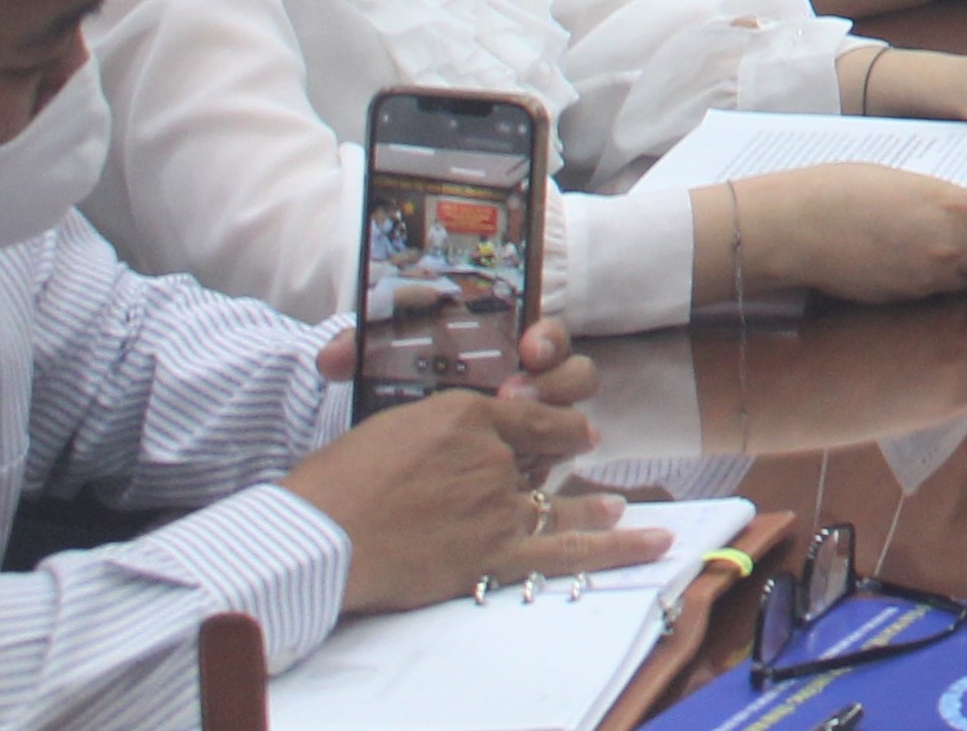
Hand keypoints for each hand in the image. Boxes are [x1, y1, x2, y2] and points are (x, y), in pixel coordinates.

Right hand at [285, 386, 657, 612]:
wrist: (316, 535)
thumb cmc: (335, 483)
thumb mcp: (389, 429)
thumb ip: (434, 430)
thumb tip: (452, 446)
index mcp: (467, 412)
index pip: (526, 411)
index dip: (547, 419)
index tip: (560, 424)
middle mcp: (494, 454)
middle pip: (545, 454)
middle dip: (564, 452)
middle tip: (586, 449)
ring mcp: (498, 504)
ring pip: (562, 501)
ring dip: (593, 506)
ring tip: (618, 505)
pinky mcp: (493, 554)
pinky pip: (565, 553)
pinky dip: (613, 549)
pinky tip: (650, 542)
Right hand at [738, 161, 966, 301]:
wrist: (796, 226)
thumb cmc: (845, 189)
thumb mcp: (909, 181)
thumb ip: (948, 202)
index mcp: (954, 207)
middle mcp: (948, 247)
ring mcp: (925, 279)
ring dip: (961, 272)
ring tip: (932, 251)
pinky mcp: (902, 300)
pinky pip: (933, 296)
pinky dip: (930, 285)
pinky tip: (905, 265)